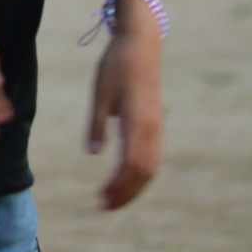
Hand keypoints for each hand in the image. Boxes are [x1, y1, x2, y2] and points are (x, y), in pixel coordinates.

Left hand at [86, 25, 162, 209]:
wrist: (141, 44)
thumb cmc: (117, 66)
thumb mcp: (100, 94)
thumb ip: (97, 125)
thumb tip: (93, 154)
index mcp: (138, 123)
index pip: (132, 166)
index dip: (118, 186)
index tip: (101, 198)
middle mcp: (153, 129)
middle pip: (144, 172)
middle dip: (126, 193)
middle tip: (104, 206)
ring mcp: (157, 126)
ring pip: (151, 166)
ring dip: (134, 185)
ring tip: (113, 197)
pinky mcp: (156, 123)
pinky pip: (153, 155)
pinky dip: (140, 172)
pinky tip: (126, 177)